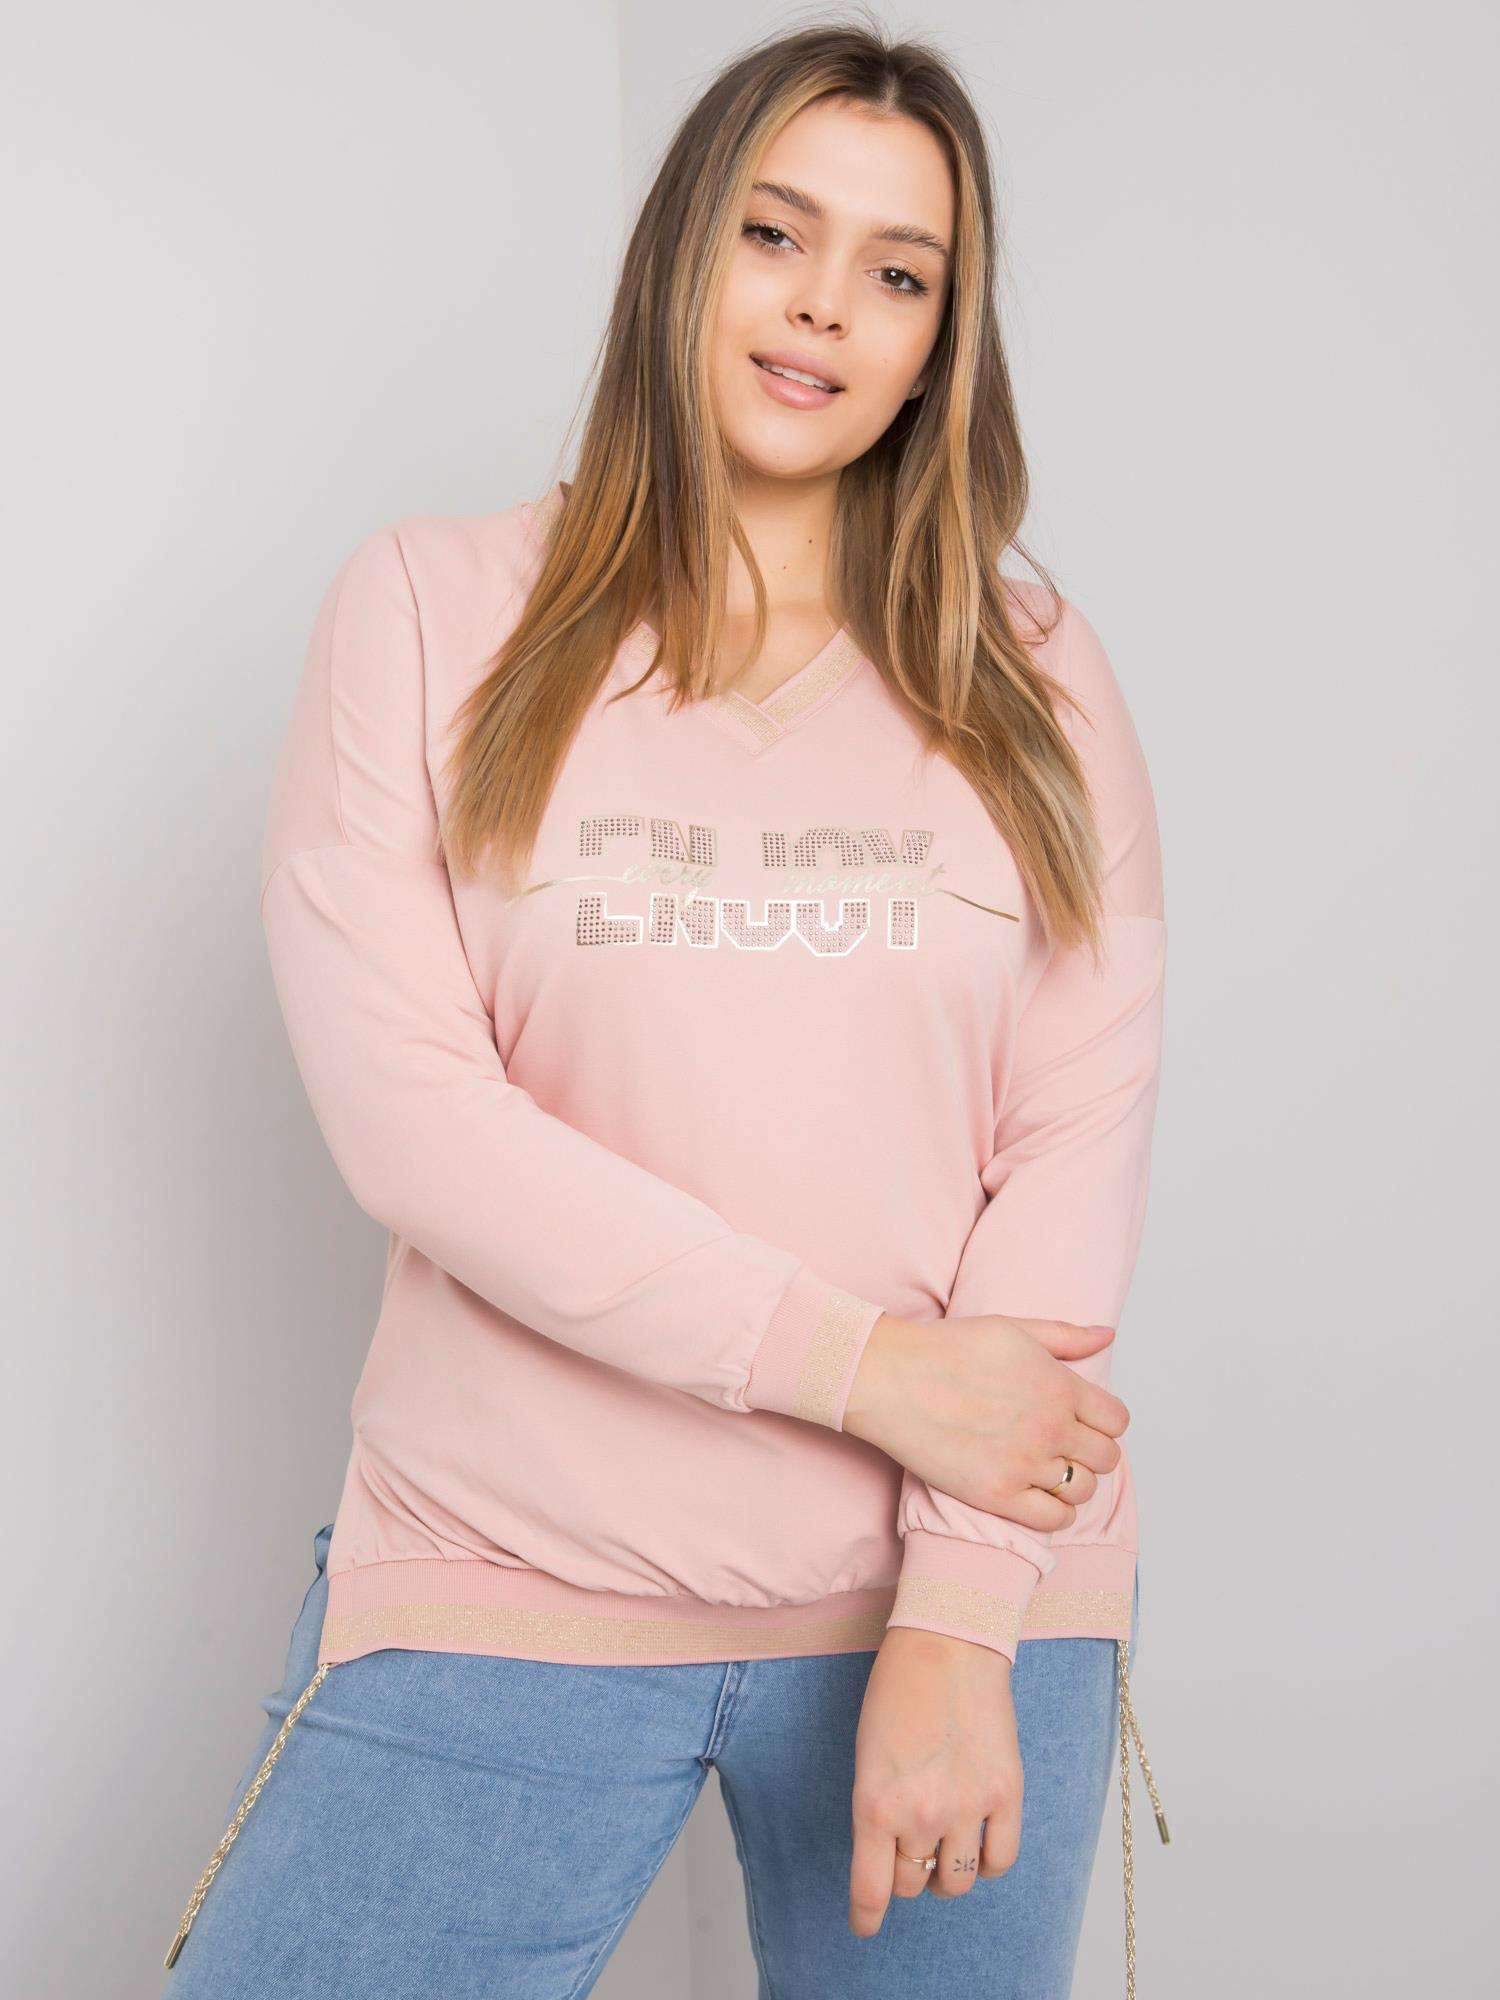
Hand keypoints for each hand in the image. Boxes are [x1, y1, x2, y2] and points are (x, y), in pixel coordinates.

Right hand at [843, 1312, 1128, 1531]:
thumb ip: (1065, 1335)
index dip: (1103, 1421)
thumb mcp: (1011, 1329)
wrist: (892, 1380)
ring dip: (1073, 1482)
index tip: (1082, 1421)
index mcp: (1060, 1386)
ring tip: (1047, 1470)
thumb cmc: (946, 1349)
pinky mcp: (999, 1495)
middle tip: (1064, 1446)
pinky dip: (1054, 1512)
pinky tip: (1034, 1493)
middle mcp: (1051, 1427)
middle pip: (1107, 1458)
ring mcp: (1026, 1464)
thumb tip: (1107, 1335)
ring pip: (1084, 1490)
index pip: (1117, 1420)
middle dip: (1091, 1452)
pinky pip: (1055, 1520)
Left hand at [849, 1626, 1020, 1937]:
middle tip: (907, 1846)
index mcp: (874, 1804)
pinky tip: (978, 1842)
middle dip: (905, 1872)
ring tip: (943, 1845)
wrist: (948, 1643)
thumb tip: (891, 1855)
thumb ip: (877, 1808)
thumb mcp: (867, 1755)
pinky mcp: (1006, 1795)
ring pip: (955, 1880)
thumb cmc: (898, 1690)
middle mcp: (919, 1815)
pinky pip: (1000, 1861)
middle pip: (911, 1884)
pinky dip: (987, 1862)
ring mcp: (967, 1807)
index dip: (866, 1917)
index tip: (865, 1926)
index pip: (870, 1890)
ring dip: (945, 1872)